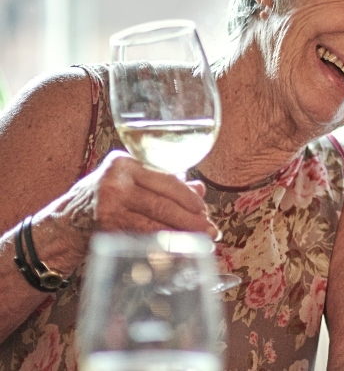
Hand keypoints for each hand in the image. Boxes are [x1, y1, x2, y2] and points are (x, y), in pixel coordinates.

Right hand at [59, 150, 218, 252]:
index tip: (204, 209)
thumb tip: (199, 189)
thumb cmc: (103, 199)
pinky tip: (180, 248)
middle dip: (192, 218)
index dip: (189, 197)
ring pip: (156, 220)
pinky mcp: (107, 227)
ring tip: (202, 241)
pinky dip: (165, 243)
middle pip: (164, 201)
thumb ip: (163, 183)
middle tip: (210, 230)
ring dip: (183, 233)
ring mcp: (109, 205)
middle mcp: (116, 181)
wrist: (65, 223)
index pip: (167, 179)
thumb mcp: (130, 182)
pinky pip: (144, 236)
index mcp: (124, 163)